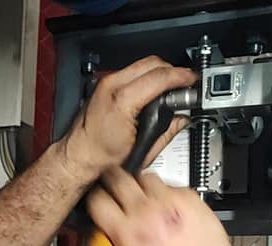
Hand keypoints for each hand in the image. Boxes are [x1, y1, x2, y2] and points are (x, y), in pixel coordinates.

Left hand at [58, 56, 196, 182]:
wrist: (79, 156)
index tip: (192, 80)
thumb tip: (182, 118)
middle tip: (184, 83)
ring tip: (170, 86)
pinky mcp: (104, 84)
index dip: (181, 76)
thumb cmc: (101, 156)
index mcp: (122, 101)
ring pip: (142, 64)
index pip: (159, 77)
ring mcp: (106, 82)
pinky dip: (146, 76)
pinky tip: (152, 88)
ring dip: (159, 72)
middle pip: (152, 63)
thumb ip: (166, 130)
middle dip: (172, 71)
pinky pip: (132, 71)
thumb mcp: (142, 149)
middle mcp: (112, 86)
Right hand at [86, 168, 236, 245]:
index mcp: (125, 230)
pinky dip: (167, 193)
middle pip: (117, 177)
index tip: (97, 201)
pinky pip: (172, 185)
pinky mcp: (189, 198)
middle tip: (113, 185)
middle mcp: (144, 211)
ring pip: (144, 176)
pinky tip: (169, 206)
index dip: (93, 199)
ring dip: (140, 184)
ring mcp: (168, 201)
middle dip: (111, 180)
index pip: (96, 200)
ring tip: (143, 195)